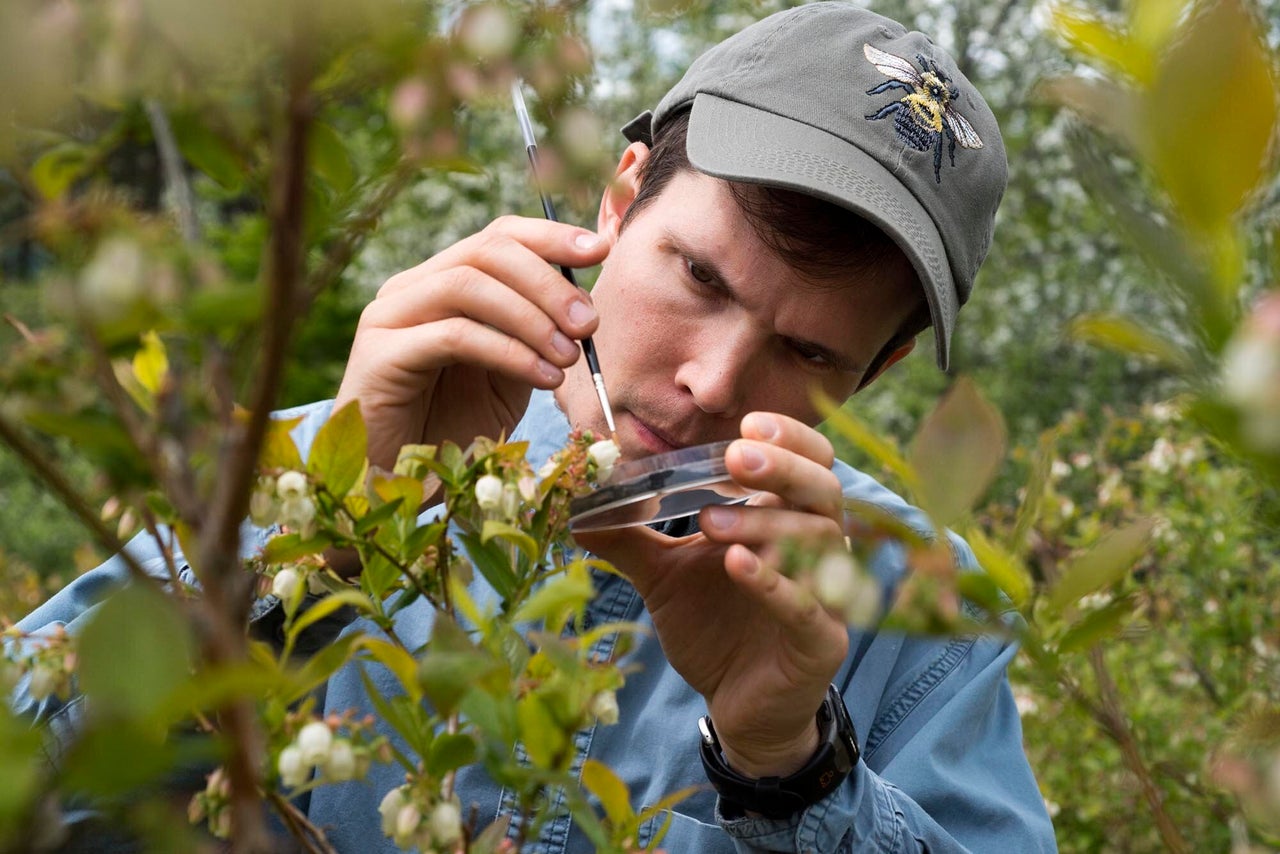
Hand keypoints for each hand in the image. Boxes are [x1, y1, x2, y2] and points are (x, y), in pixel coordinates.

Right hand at [335, 216, 607, 469]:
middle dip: (548, 282)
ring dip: (531, 317)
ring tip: (569, 356)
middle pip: (485, 251)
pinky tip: (543, 377)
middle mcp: (409, 289)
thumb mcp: (507, 376)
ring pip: (467, 285)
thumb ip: (533, 336)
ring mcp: (388, 317)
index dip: (551, 237)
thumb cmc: (452, 429)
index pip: (497, 237)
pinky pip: (453, 335)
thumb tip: (584, 308)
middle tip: (589, 323)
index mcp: (439, 283)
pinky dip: (508, 351)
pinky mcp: (379, 355)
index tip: (600, 251)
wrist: (398, 484)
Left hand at [575, 413, 850, 777]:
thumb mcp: (664, 576)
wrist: (737, 705)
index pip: (809, 460)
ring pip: (818, 541)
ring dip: (765, 522)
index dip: (788, 438)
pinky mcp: (823, 640)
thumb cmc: (712, 629)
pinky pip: (807, 604)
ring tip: (710, 523)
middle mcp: (815, 548)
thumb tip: (575, 509)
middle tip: (736, 457)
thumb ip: (630, 539)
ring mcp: (826, 593)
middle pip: (824, 489)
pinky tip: (737, 564)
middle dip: (783, 466)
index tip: (746, 424)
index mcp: (786, 518)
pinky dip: (773, 580)